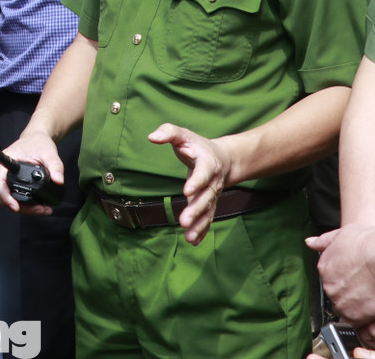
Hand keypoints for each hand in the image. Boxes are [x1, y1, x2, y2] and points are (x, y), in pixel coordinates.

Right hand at [0, 134, 61, 214]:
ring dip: (26, 208)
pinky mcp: (13, 183)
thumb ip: (55, 166)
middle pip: (5, 196)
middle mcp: (3, 172)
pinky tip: (40, 206)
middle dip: (22, 207)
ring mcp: (7, 179)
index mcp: (6, 161)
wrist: (37, 139)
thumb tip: (58, 180)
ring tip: (43, 209)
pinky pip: (17, 197)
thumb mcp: (48, 152)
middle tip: (40, 209)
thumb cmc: (37, 142)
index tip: (15, 206)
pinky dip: (28, 204)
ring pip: (11, 199)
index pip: (0, 183)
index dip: (5, 196)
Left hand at [147, 123, 235, 244]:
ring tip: (188, 236)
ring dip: (199, 224)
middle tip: (184, 221)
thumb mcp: (183, 134)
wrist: (222, 158)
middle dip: (196, 210)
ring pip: (208, 211)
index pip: (203, 173)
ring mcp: (212, 195)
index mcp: (208, 162)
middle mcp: (213, 181)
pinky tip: (193, 241)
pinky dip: (202, 230)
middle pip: (206, 197)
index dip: (196, 182)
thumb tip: (152, 137)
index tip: (186, 191)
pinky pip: (207, 218)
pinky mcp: (209, 204)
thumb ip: (168, 132)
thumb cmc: (197, 145)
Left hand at [310, 224, 374, 326]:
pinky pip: (354, 322)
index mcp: (324, 266)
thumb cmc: (371, 244)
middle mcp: (327, 285)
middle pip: (336, 293)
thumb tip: (309, 242)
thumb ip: (325, 240)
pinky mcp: (351, 316)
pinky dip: (363, 318)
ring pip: (345, 308)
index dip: (346, 277)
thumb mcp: (343, 233)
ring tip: (372, 296)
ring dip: (356, 305)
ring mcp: (338, 301)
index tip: (358, 276)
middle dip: (349, 292)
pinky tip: (373, 308)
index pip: (330, 277)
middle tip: (367, 286)